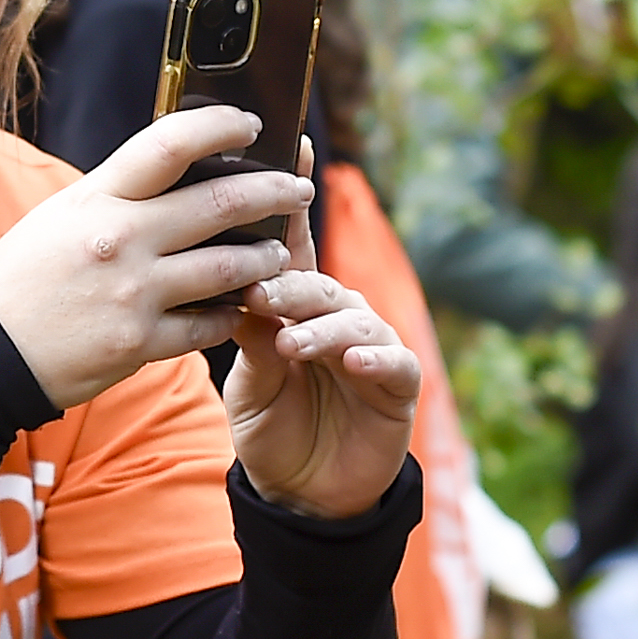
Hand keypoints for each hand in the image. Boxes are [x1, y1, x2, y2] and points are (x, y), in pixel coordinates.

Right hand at [0, 107, 310, 411]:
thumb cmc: (24, 276)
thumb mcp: (63, 215)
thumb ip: (120, 193)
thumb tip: (182, 166)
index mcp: (98, 197)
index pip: (171, 144)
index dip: (221, 126)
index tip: (252, 125)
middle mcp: (121, 239)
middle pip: (220, 202)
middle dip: (273, 193)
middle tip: (297, 190)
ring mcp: (134, 294)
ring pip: (229, 268)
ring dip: (266, 259)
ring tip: (279, 254)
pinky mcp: (140, 344)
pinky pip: (208, 326)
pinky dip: (230, 315)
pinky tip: (238, 308)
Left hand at [219, 174, 423, 520]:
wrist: (303, 493)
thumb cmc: (272, 424)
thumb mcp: (247, 379)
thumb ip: (250, 335)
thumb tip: (240, 286)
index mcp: (296, 304)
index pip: (291, 243)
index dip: (293, 196)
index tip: (290, 144)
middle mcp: (337, 314)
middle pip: (317, 282)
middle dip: (290, 285)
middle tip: (261, 294)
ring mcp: (371, 345)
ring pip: (352, 318)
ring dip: (321, 327)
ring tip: (294, 342)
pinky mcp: (397, 384)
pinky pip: (392, 361)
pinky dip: (372, 357)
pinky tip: (350, 359)